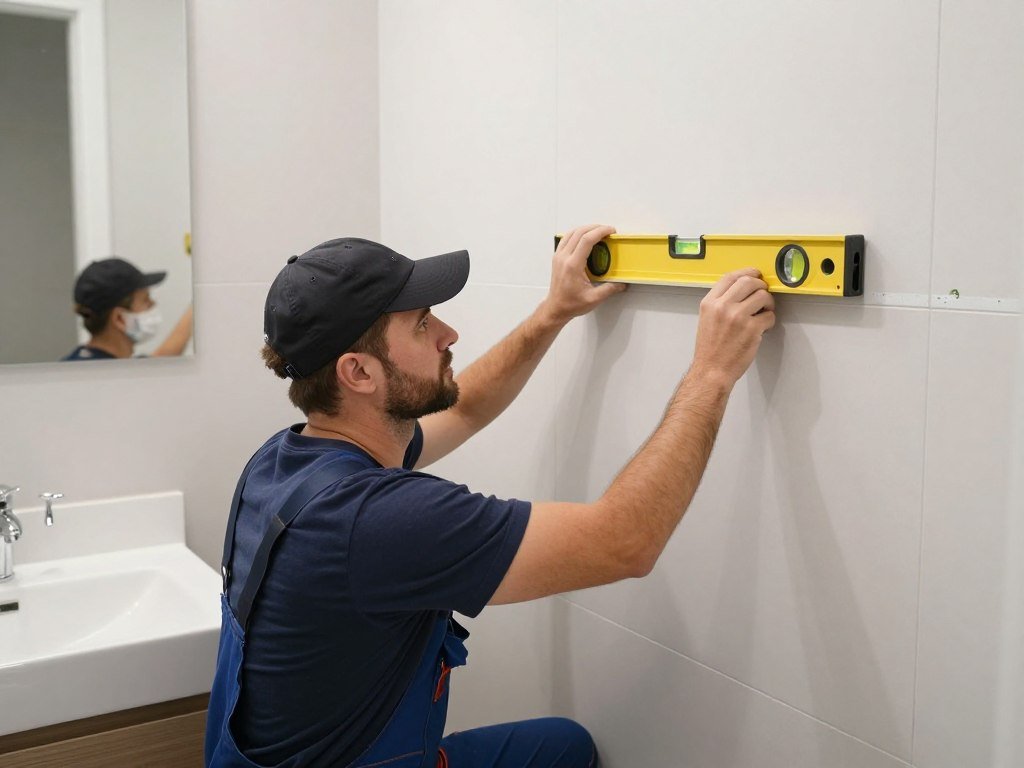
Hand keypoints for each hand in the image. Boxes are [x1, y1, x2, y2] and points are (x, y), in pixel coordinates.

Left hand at [541, 224, 627, 324]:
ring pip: (571, 233)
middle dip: (595, 227)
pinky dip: (577, 234)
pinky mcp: (557, 257)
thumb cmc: (571, 304)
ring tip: (598, 231)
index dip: (600, 231)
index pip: (586, 240)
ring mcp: (558, 256)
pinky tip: (585, 237)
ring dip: (586, 229)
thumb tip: (622, 283)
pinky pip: (566, 238)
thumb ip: (610, 289)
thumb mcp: (594, 299)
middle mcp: (564, 258)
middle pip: (579, 232)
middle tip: (608, 230)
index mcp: (573, 265)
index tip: (611, 231)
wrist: (556, 308)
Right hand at [691, 269, 775, 387]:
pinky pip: (770, 316)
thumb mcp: (707, 319)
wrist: (711, 371)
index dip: (746, 272)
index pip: (730, 277)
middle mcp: (723, 307)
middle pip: (749, 282)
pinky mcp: (752, 329)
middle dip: (761, 286)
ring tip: (763, 312)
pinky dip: (770, 321)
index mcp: (710, 303)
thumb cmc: (710, 349)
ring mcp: (738, 317)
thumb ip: (721, 303)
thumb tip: (742, 290)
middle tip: (763, 294)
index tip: (755, 274)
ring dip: (768, 303)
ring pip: (763, 296)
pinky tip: (762, 328)